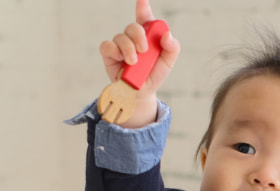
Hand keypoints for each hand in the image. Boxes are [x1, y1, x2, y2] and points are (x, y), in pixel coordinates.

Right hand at [98, 0, 179, 127]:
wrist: (141, 93)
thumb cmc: (154, 75)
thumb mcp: (168, 62)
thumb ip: (172, 47)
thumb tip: (167, 35)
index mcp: (148, 36)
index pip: (145, 17)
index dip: (143, 7)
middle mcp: (133, 38)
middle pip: (133, 26)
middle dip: (138, 36)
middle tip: (144, 50)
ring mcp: (120, 45)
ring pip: (120, 36)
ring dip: (128, 49)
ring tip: (133, 62)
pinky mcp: (109, 54)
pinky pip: (107, 45)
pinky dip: (114, 51)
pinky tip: (120, 59)